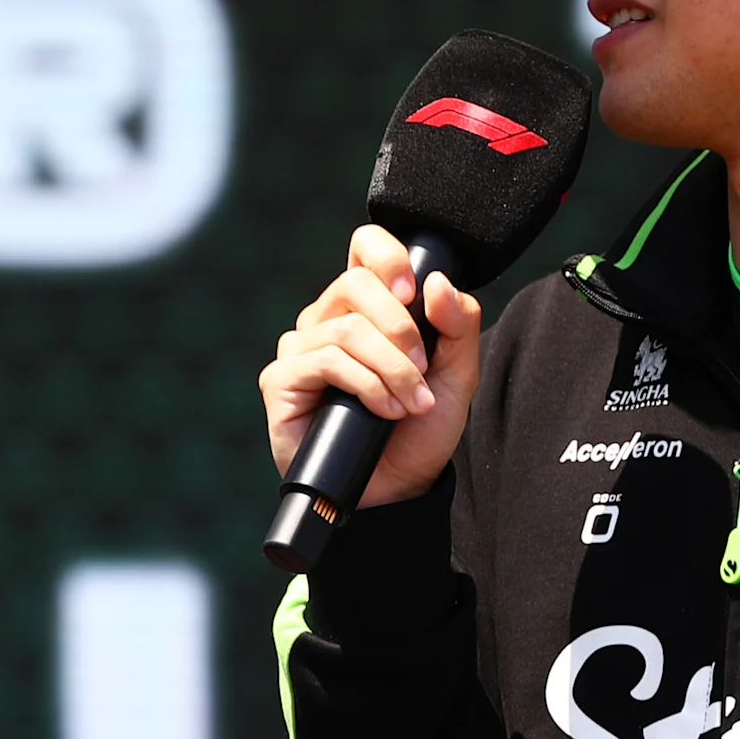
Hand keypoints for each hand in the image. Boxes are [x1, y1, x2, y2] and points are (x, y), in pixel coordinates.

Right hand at [260, 225, 486, 509]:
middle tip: (423, 369)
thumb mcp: (457, 375)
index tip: (413, 292)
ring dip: (391, 369)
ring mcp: (300, 349)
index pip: (365, 248)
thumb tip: (436, 282)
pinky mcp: (281, 381)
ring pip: (347, 329)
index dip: (388, 255)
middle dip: (401, 329)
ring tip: (410, 403)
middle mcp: (326, 319)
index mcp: (365, 306)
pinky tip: (383, 410)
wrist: (397, 490)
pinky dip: (366, 385)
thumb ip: (457, 325)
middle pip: (356, 285)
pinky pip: (325, 361)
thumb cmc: (418, 431)